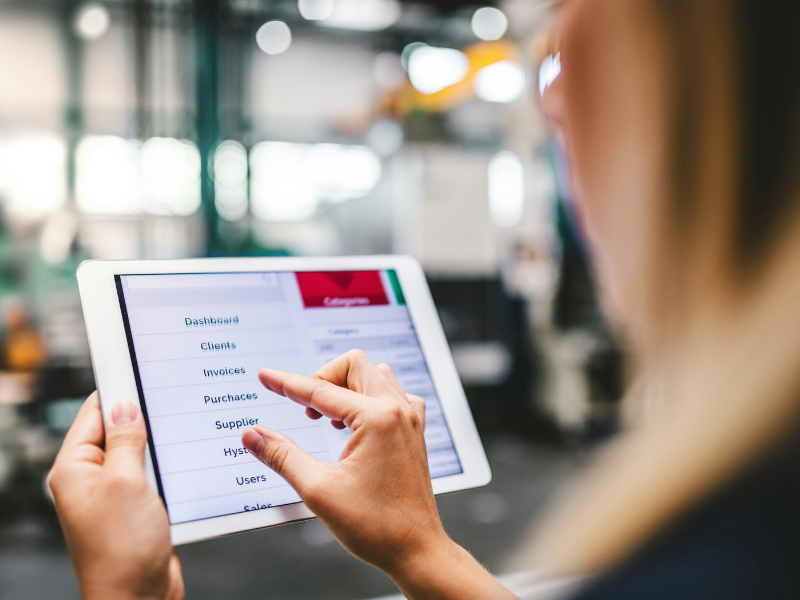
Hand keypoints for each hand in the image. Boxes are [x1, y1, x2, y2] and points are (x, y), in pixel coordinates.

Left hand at [48, 393, 183, 599]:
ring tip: (179, 432)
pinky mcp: (135, 508)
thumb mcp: (127, 482)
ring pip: (138, 453)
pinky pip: (151, 475)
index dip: (117, 390)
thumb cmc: (122, 551)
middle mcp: (91, 480)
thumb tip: (124, 406)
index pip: (93, 414)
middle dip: (143, 417)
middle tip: (170, 399)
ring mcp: (114, 495)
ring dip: (158, 444)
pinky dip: (166, 466)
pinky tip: (185, 462)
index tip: (139, 368)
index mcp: (74, 469)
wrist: (139, 598)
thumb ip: (126, 440)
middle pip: (117, 431)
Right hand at [242, 350, 515, 599]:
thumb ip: (282, 456)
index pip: (320, 390)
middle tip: (305, 410)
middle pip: (354, 365)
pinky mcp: (415, 431)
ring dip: (347, 386)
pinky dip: (369, 398)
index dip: (287, 383)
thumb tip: (253, 434)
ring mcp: (411, 419)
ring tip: (328, 419)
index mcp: (377, 419)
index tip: (266, 376)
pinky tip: (355, 425)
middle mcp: (398, 411)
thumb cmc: (376, 526)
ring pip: (375, 375)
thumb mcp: (318, 490)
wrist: (417, 550)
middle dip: (323, 378)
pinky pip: (393, 395)